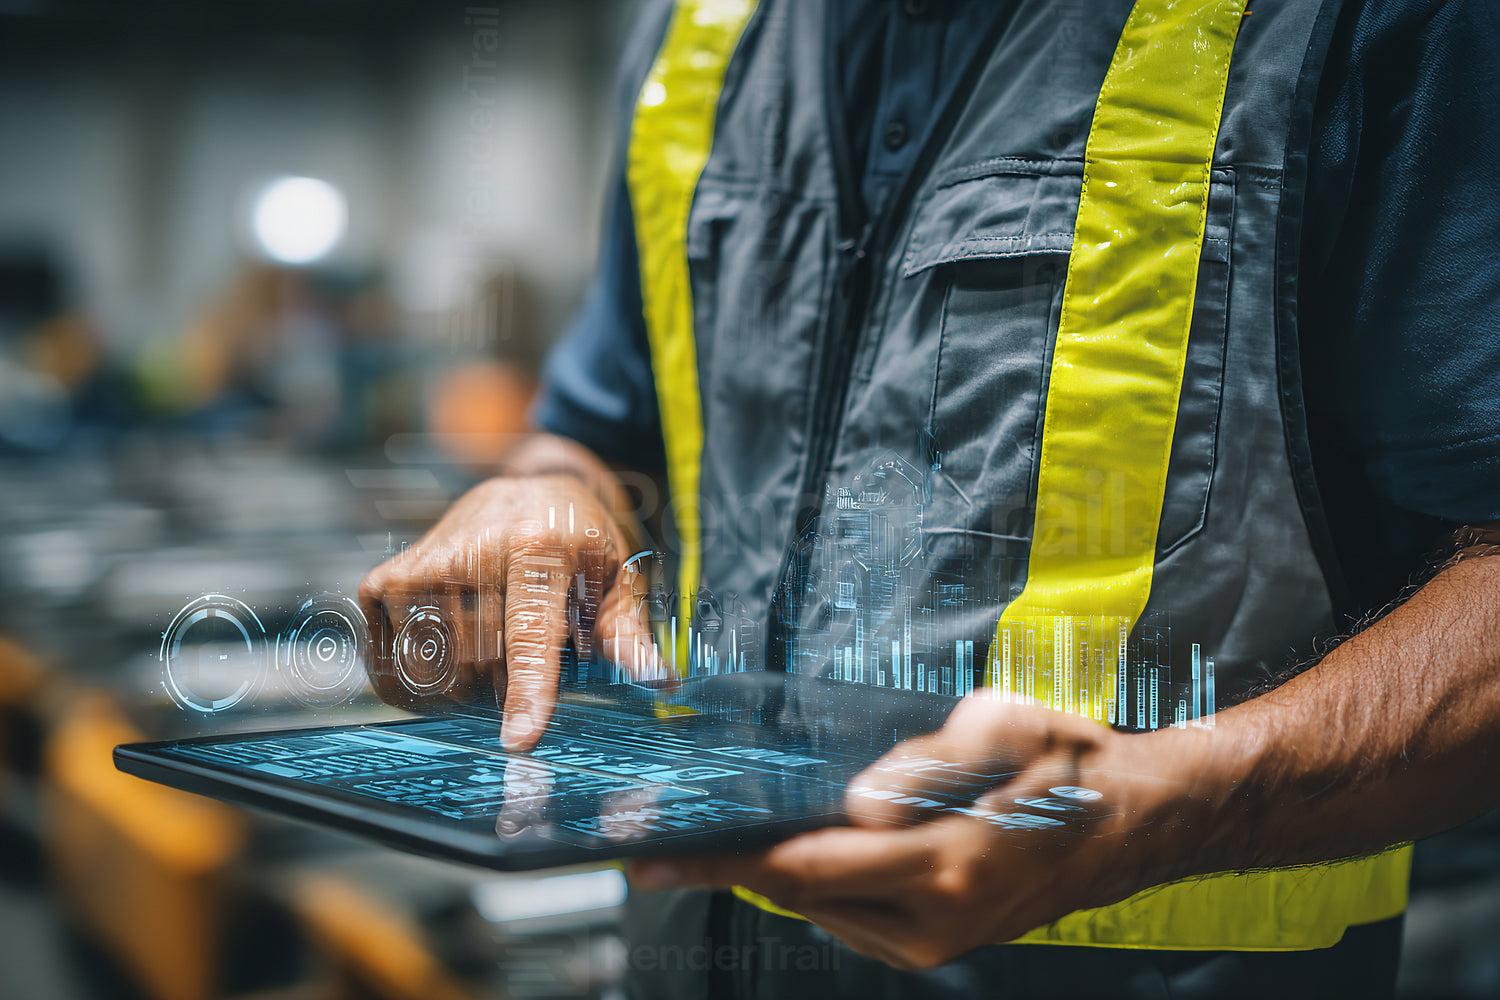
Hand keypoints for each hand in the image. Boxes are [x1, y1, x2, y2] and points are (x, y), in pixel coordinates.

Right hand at [358, 474, 655, 749]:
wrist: (529, 488)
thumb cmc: (581, 543)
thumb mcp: (616, 579)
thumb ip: (628, 633)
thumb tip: (660, 678)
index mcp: (538, 546)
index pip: (529, 634)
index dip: (527, 691)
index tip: (520, 740)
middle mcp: (471, 551)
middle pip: (482, 669)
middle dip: (510, 687)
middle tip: (531, 656)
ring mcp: (420, 566)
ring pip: (438, 676)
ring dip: (468, 687)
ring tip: (495, 646)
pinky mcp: (382, 581)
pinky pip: (394, 670)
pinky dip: (422, 685)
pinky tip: (450, 655)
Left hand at [627, 696, 1194, 968]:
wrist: (1133, 825)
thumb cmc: (1068, 764)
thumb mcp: (1007, 731)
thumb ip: (927, 764)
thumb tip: (853, 802)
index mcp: (945, 866)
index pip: (804, 867)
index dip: (722, 862)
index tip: (654, 857)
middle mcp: (933, 920)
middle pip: (798, 894)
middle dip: (726, 866)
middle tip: (656, 838)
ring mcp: (936, 941)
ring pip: (821, 908)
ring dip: (768, 873)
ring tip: (711, 836)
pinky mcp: (938, 943)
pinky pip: (850, 913)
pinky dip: (812, 883)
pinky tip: (791, 847)